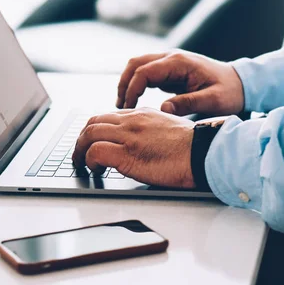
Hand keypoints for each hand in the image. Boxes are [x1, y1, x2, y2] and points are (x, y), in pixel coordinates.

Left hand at [72, 108, 195, 187]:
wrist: (204, 152)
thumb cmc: (194, 147)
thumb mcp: (170, 128)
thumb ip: (151, 130)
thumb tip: (142, 143)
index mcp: (142, 114)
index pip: (108, 117)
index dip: (95, 130)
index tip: (92, 141)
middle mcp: (132, 121)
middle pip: (93, 122)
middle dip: (81, 139)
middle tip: (79, 153)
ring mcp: (128, 136)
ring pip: (89, 134)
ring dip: (80, 151)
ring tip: (81, 164)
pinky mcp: (127, 154)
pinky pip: (95, 152)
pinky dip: (89, 161)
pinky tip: (95, 170)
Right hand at [116, 50, 243, 115]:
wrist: (241, 83)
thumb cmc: (229, 91)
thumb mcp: (213, 101)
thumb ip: (188, 104)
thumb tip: (163, 109)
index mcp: (179, 62)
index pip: (144, 71)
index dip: (132, 89)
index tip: (129, 108)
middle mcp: (171, 57)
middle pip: (135, 63)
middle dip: (124, 84)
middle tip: (120, 107)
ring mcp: (170, 62)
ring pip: (138, 66)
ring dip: (127, 83)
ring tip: (124, 105)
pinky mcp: (170, 70)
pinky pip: (146, 73)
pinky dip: (136, 84)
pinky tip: (135, 102)